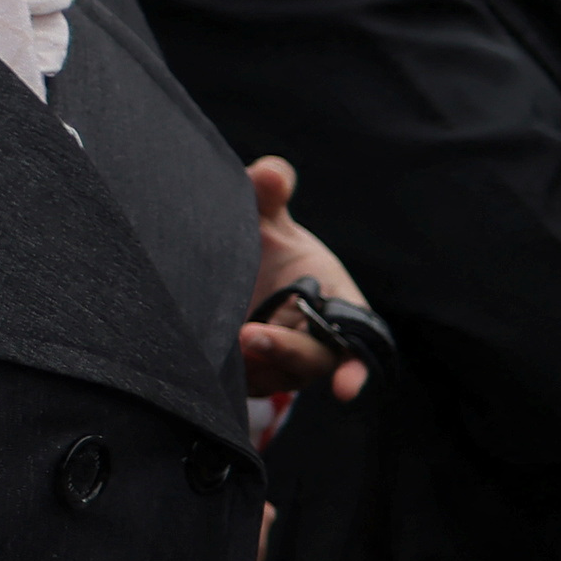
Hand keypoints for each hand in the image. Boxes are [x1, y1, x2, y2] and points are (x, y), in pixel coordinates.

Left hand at [232, 158, 373, 404]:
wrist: (232, 272)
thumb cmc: (268, 247)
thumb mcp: (268, 219)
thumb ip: (269, 195)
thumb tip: (268, 172)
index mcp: (337, 307)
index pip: (356, 344)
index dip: (354, 369)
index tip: (345, 388)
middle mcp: (315, 343)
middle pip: (309, 363)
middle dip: (284, 353)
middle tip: (250, 335)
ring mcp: (282, 365)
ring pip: (273, 378)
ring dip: (254, 368)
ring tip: (224, 345)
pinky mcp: (250, 376)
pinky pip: (244, 385)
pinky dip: (228, 379)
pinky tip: (205, 365)